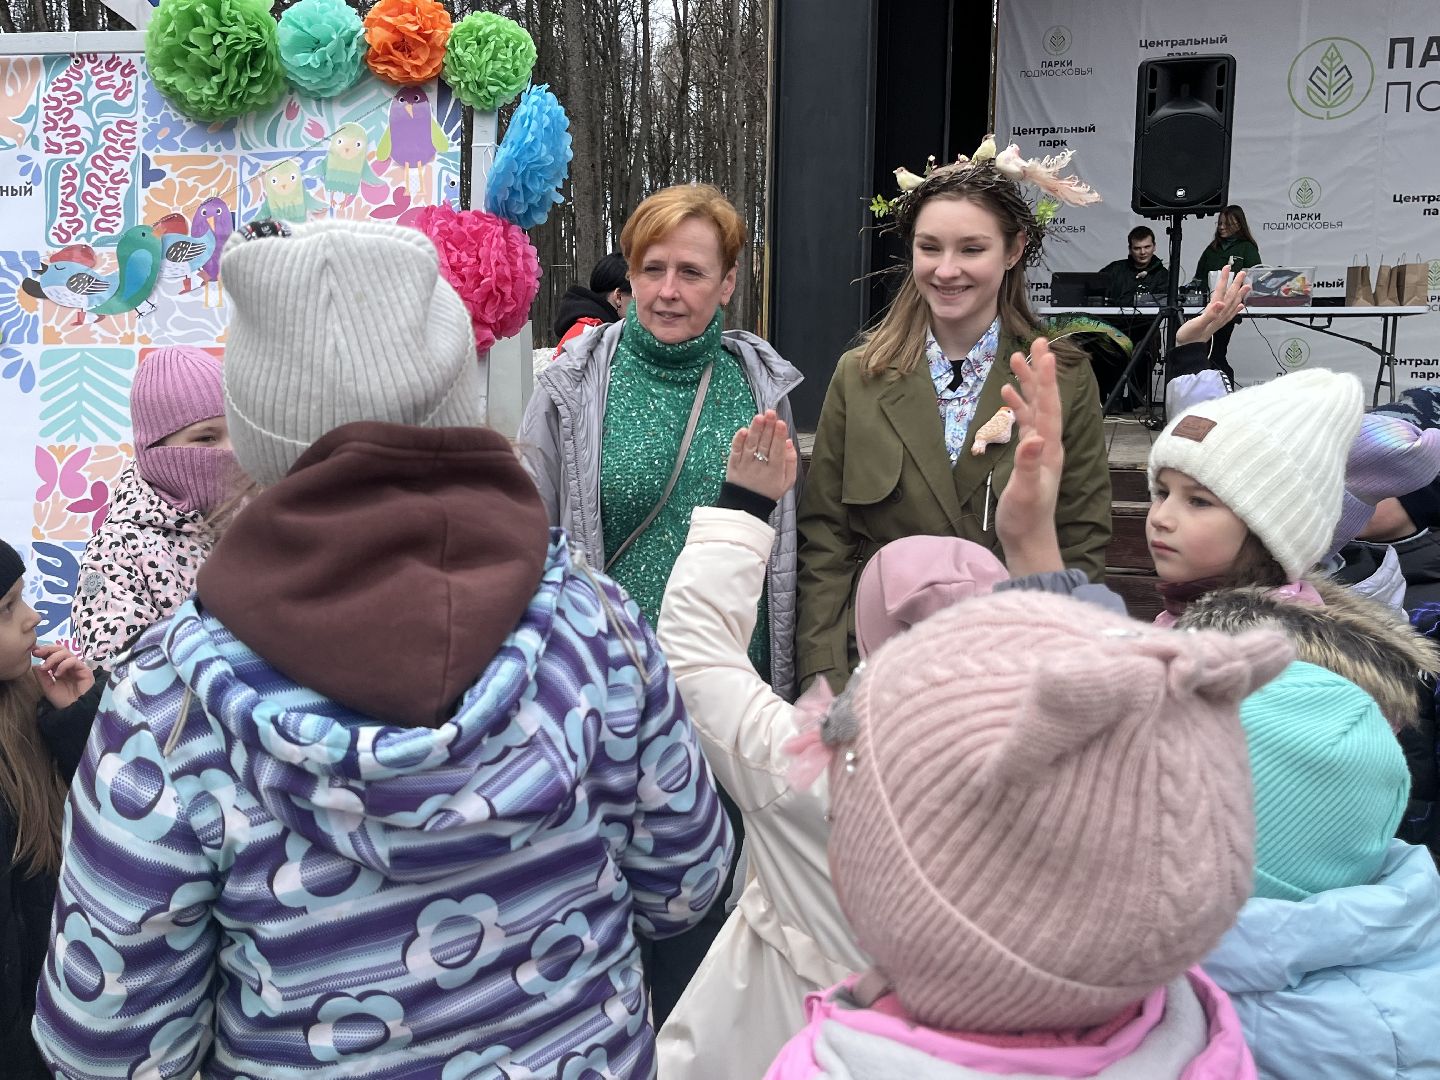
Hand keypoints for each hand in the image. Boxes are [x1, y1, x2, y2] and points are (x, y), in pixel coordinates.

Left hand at [30, 643, 93, 709]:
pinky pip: (74, 661)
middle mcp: (69, 665)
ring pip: (67, 653)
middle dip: (48, 649)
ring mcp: (77, 667)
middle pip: (61, 649)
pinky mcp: (85, 670)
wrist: (75, 711)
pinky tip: (57, 674)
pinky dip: (63, 665)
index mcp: (60, 668)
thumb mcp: (48, 688)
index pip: (54, 654)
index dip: (44, 651)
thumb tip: (35, 664)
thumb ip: (42, 677)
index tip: (33, 652)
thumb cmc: (63, 700)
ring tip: (46, 668)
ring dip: (53, 658)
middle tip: (37, 652)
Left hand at [727, 411, 797, 502]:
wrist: (747, 506)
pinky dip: (738, 440)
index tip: (781, 423)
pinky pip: (735, 451)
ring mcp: (745, 465)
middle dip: (768, 427)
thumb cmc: (768, 492)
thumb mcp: (787, 482)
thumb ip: (791, 463)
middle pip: (764, 444)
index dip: (779, 436)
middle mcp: (760, 467)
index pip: (777, 451)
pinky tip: (743, 430)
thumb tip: (789, 443)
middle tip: (771, 413)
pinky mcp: (734, 464)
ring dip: (755, 430)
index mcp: (775, 471)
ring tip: (759, 417)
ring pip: (751, 445)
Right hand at [995, 337, 1064, 575]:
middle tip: (1035, 341)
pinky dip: (1017, 406)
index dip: (1046, 379)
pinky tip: (1007, 394)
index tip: (1044, 352)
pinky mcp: (1029, 456)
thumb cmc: (1025, 518)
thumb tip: (1034, 437)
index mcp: (1049, 449)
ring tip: (1016, 359)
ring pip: (1035, 408)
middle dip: (1040, 371)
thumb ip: (1028, 464)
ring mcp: (1039, 449)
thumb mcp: (1024, 492)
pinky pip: (1024, 423)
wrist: (1027, 539)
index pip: (1049, 407)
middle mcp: (1048, 444)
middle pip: (1045, 400)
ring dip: (1027, 384)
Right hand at [1177, 266, 1249, 345]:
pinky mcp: (1217, 323)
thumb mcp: (1196, 324)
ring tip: (1246, 286)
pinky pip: (1230, 314)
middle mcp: (1219, 315)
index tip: (1227, 269)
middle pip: (1230, 296)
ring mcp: (1219, 319)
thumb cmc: (1190, 337)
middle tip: (1242, 273)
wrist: (1188, 349)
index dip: (1224, 279)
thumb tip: (1219, 303)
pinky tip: (1240, 305)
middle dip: (1236, 283)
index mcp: (1214, 312)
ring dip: (1239, 294)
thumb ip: (1209, 314)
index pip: (1221, 292)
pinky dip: (1236, 308)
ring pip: (1232, 304)